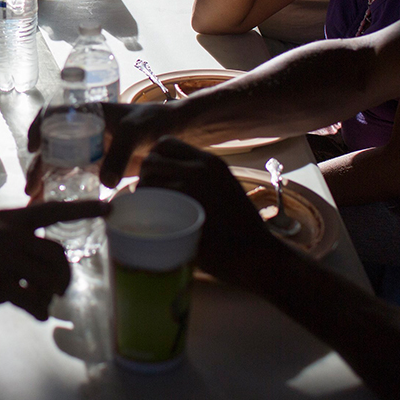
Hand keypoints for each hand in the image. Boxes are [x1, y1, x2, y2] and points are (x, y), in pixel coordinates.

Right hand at [0, 200, 109, 319]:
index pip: (53, 210)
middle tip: (59, 289)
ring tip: (42, 301)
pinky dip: (40, 311)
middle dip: (64, 275)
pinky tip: (36, 314)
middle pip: (57, 253)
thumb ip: (13, 238)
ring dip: (51, 295)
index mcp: (9, 219)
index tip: (109, 209)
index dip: (83, 210)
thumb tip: (40, 253)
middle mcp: (10, 234)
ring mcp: (5, 259)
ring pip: (49, 278)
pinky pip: (34, 300)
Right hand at [24, 101, 159, 196]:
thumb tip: (105, 181)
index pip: (52, 115)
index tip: (34, 147)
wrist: (170, 134)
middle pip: (50, 146)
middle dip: (37, 167)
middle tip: (32, 187)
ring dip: (45, 181)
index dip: (38, 128)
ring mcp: (86, 150)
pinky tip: (54, 206)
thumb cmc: (151, 122)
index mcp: (85, 113)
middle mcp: (80, 131)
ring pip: (58, 164)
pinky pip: (74, 177)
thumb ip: (120, 153)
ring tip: (36, 201)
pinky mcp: (95, 167)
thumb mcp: (135, 132)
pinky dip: (63, 190)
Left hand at [137, 137, 283, 286]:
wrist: (257, 255)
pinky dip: (146, 211)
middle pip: (150, 160)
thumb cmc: (241, 228)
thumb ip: (201, 178)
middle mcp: (199, 169)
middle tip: (149, 198)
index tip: (155, 178)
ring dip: (142, 195)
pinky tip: (153, 222)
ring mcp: (191, 189)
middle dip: (144, 177)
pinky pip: (151, 203)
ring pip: (147, 181)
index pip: (165, 144)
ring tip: (150, 212)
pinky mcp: (183, 211)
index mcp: (210, 162)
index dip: (154, 159)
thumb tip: (172, 178)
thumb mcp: (224, 188)